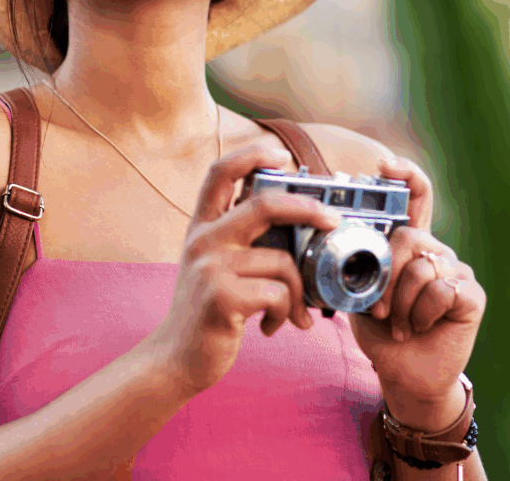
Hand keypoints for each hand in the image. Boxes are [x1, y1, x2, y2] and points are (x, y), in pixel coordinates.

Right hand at [145, 141, 343, 396]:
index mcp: (203, 224)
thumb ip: (242, 238)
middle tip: (332, 220)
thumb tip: (296, 220)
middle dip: (307, 207)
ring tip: (293, 312)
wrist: (177, 356)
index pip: (221, 171)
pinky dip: (286, 314)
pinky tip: (271, 326)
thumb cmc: (207, 307)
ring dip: (299, 291)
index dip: (252, 154)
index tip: (281, 155)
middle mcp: (204, 238)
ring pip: (281, 261)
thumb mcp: (214, 262)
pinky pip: (278, 294)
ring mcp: (211, 266)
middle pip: (263, 204)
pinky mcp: (222, 297)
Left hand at [350, 158, 486, 418]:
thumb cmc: (380, 330)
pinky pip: (442, 291)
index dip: (406, 176)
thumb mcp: (358, 292)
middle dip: (387, 275)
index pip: (416, 198)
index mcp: (410, 245)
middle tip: (380, 307)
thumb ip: (356, 264)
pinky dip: (422, 314)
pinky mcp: (473, 295)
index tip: (386, 164)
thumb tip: (332, 237)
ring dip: (403, 303)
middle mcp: (436, 251)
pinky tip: (420, 328)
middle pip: (410, 237)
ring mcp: (457, 271)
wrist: (404, 373)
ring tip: (400, 323)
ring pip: (424, 268)